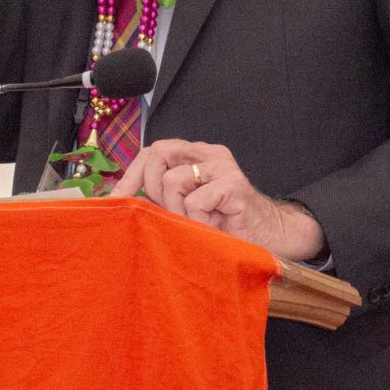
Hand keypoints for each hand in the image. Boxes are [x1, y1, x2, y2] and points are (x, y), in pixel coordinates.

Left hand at [110, 139, 324, 259]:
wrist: (271, 238)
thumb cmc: (225, 225)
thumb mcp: (185, 207)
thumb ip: (161, 197)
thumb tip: (119, 198)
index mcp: (196, 155)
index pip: (153, 150)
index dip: (131, 174)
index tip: (117, 198)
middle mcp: (209, 154)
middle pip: (158, 153)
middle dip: (152, 188)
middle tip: (168, 213)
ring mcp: (223, 167)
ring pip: (173, 180)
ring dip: (177, 211)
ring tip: (196, 223)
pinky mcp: (234, 185)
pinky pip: (196, 201)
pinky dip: (198, 221)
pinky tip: (212, 227)